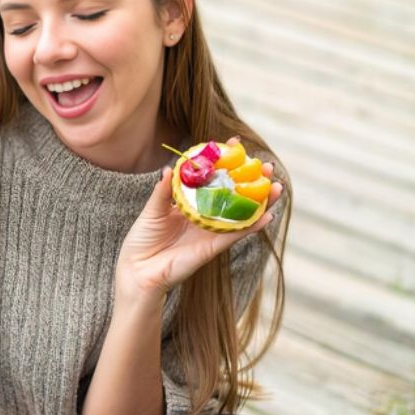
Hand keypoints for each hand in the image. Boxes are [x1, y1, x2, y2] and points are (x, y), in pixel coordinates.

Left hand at [115, 137, 282, 304]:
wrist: (138, 269)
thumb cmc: (143, 239)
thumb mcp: (152, 209)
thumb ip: (163, 190)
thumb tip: (169, 168)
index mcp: (191, 204)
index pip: (212, 179)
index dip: (225, 163)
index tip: (236, 144)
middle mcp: (205, 216)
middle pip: (234, 196)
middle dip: (252, 181)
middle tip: (266, 166)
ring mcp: (211, 231)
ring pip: (242, 214)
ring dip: (261, 202)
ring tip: (276, 187)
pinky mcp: (213, 248)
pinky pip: (236, 235)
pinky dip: (252, 226)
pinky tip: (267, 216)